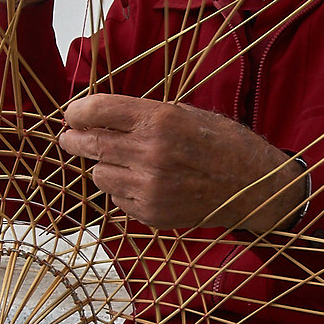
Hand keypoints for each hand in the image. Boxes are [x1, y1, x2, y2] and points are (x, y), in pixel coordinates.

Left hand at [57, 94, 306, 231]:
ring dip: (104, 166)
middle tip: (70, 138)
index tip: (72, 114)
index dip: (77, 112)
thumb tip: (98, 115)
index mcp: (159, 120)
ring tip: (124, 163)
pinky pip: (117, 199)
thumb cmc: (221, 144)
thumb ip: (142, 115)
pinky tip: (144, 183)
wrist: (253, 186)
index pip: (97, 110)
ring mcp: (150, 187)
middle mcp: (151, 153)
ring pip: (99, 175)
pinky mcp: (152, 213)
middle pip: (89, 144)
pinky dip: (123, 190)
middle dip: (73, 139)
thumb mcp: (186, 114)